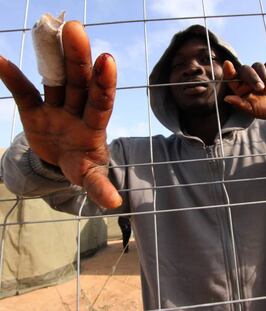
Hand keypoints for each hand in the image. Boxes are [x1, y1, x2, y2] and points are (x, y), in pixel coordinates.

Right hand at [0, 21, 121, 208]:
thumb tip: (116, 205)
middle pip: (79, 82)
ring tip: (49, 29)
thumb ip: (99, 185)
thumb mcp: (90, 175)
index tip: (107, 60)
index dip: (103, 82)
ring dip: (52, 56)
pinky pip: (23, 91)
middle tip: (76, 30)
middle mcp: (77, 110)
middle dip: (78, 59)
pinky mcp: (35, 109)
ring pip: (56, 79)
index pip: (101, 100)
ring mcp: (56, 107)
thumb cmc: (82, 165)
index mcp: (94, 124)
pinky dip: (12, 77)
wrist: (63, 161)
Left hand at [223, 60, 265, 119]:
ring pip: (257, 66)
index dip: (228, 70)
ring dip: (264, 78)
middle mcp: (248, 78)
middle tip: (261, 89)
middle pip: (245, 69)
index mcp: (240, 88)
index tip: (227, 64)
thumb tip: (226, 98)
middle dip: (253, 78)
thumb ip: (240, 104)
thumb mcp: (252, 110)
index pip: (231, 77)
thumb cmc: (265, 109)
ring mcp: (259, 73)